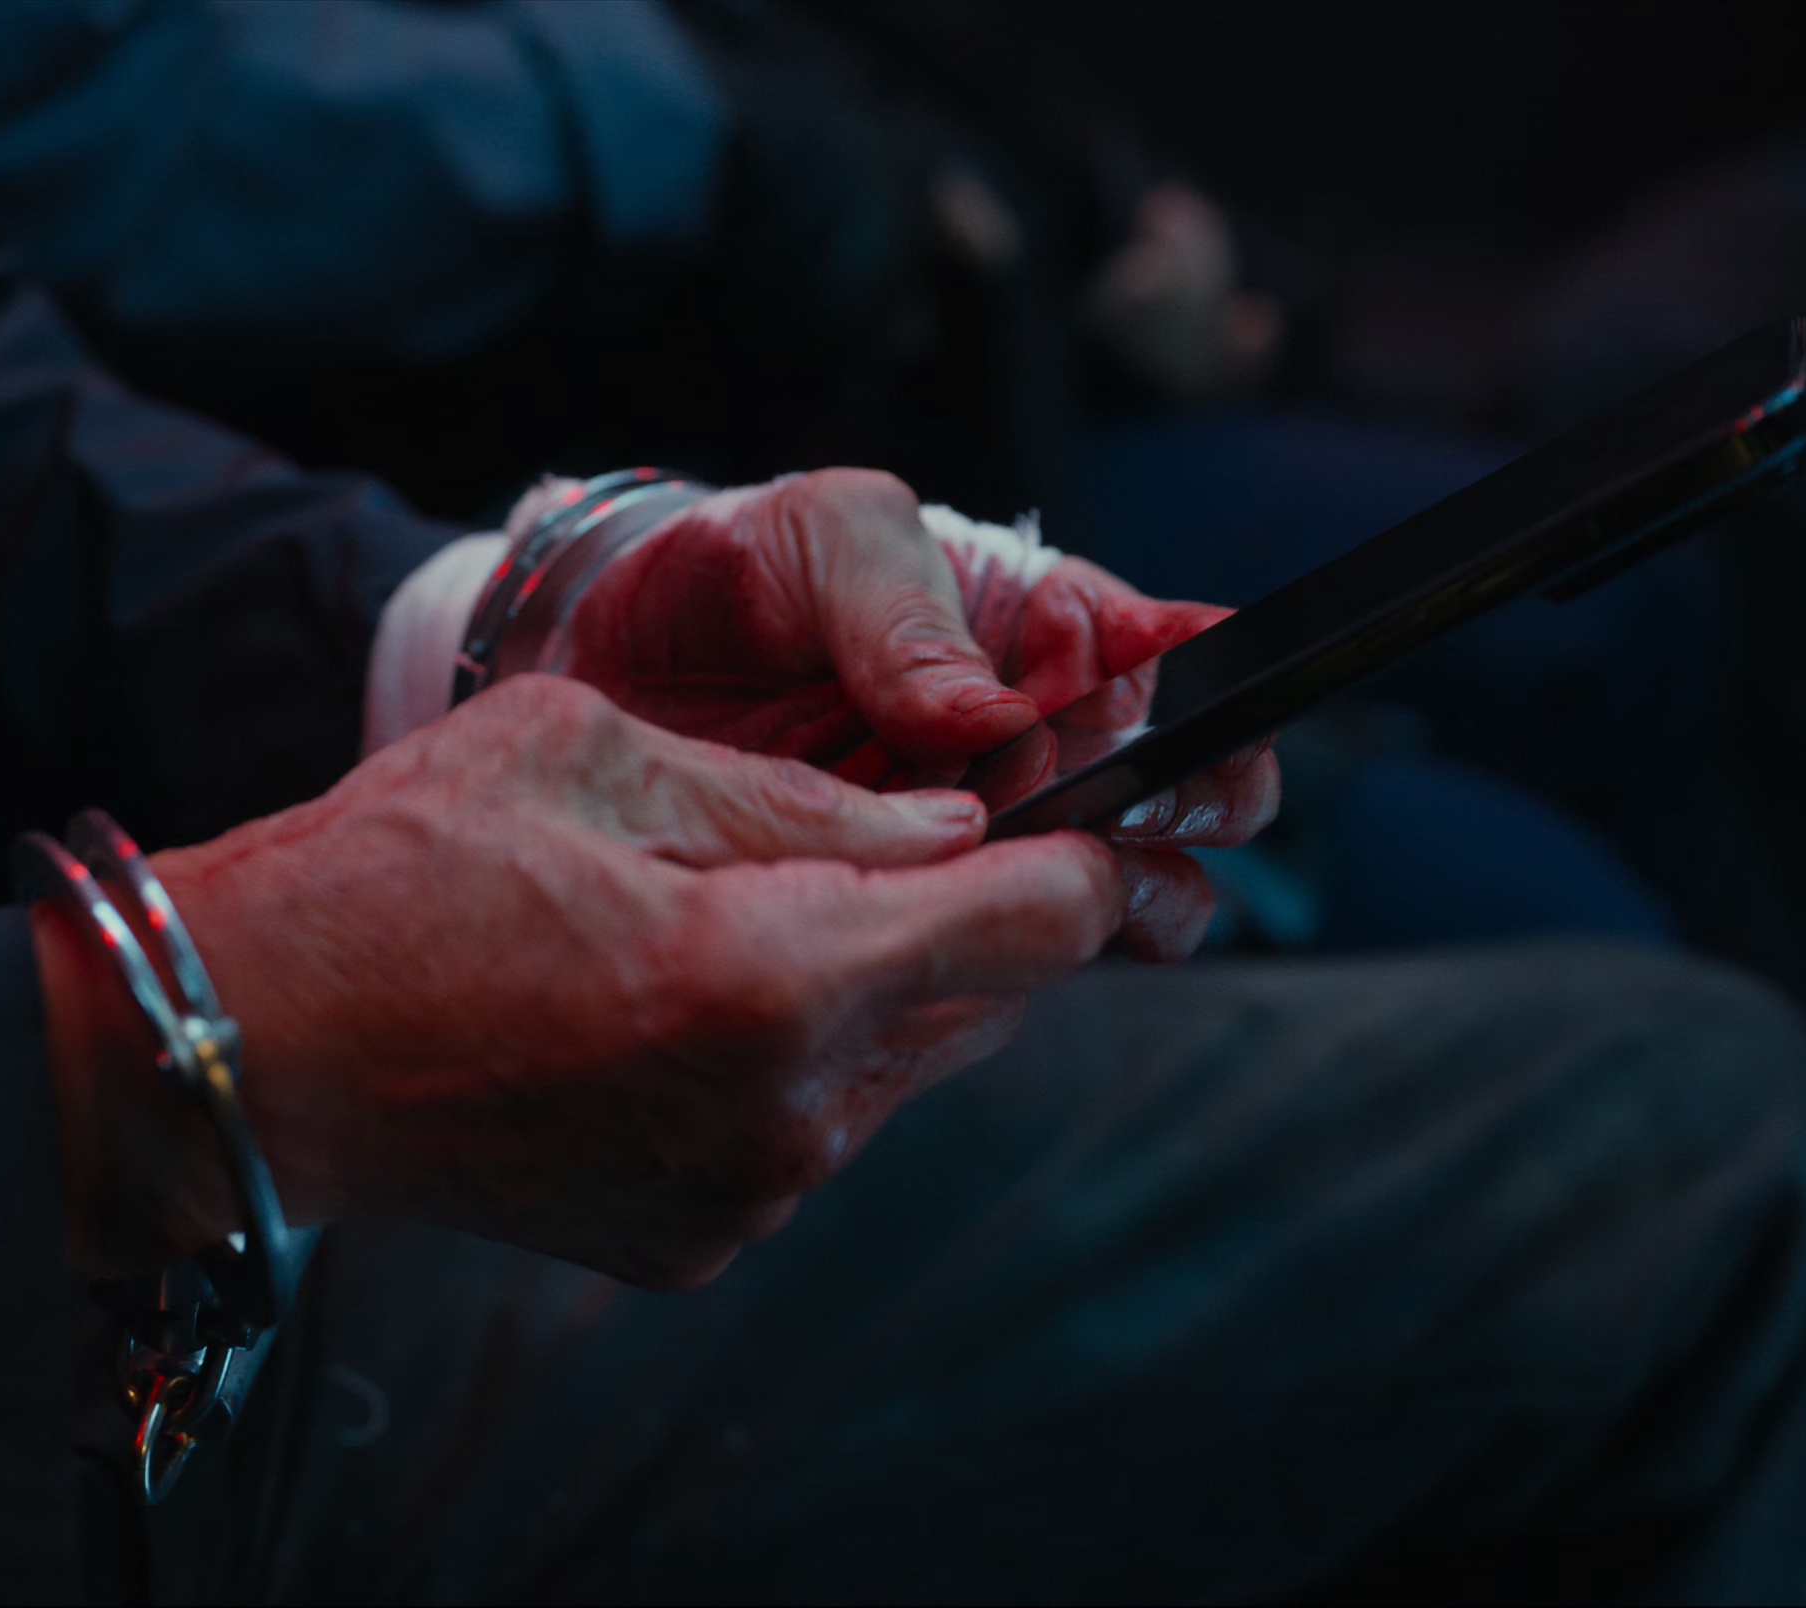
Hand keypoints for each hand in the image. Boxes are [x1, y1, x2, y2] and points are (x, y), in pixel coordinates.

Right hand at [53, 675, 1134, 1286]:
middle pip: (991, 997)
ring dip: (873, 981)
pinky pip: (814, 1125)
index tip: (1074, 799)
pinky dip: (792, 1055)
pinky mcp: (702, 1240)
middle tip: (894, 823)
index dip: (1077, 845)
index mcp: (774, 978)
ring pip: (905, 1063)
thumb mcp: (600, 751)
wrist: (251, 1049)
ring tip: (740, 902)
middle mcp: (786, 1115)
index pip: (1042, 920)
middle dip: (968, 905)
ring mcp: (747, 1194)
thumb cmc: (397, 874)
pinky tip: (674, 995)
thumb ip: (803, 798)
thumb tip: (949, 817)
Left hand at [553, 467, 1279, 950]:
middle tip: (1093, 811)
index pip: (1186, 664)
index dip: (1207, 697)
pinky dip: (999, 953)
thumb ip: (908, 614)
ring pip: (1117, 891)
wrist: (598, 667)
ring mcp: (990, 837)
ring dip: (1104, 896)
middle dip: (1170, 807)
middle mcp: (1048, 739)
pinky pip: (998, 950)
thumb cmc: (731, 570)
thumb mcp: (821, 537)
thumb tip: (1001, 722)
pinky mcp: (921, 911)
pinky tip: (953, 932)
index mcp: (1051, 626)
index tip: (1160, 723)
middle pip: (1186, 795)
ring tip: (1027, 879)